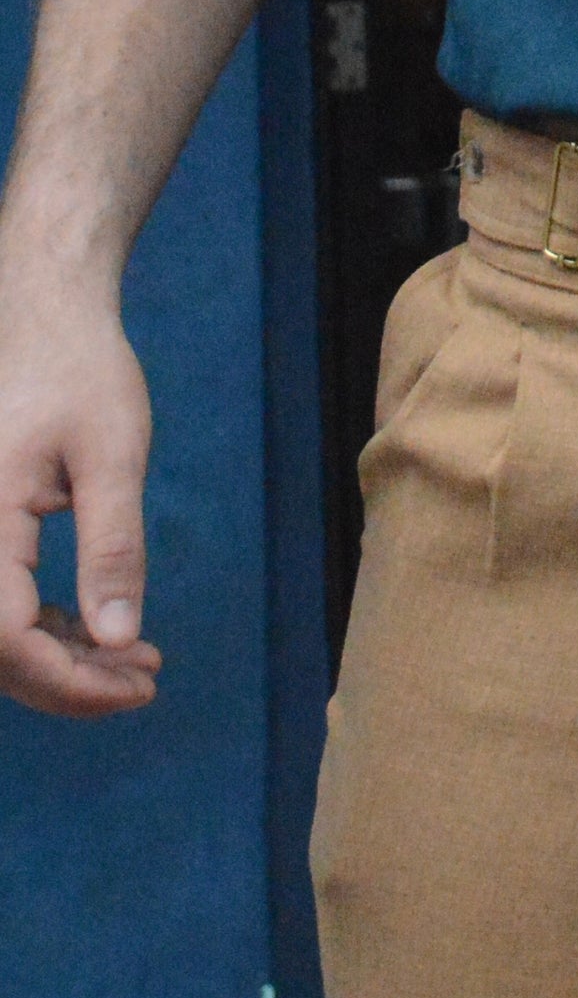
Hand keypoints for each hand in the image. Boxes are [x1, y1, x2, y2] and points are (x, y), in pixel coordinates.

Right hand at [0, 273, 160, 716]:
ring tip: (135, 662)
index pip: (6, 636)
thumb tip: (119, 639)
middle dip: (68, 680)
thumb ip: (113, 549)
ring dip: (57, 659)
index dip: (67, 680)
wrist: (41, 312)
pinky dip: (41, 627)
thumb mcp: (112, 455)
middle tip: (144, 680)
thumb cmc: (79, 370)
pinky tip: (97, 630)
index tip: (136, 684)